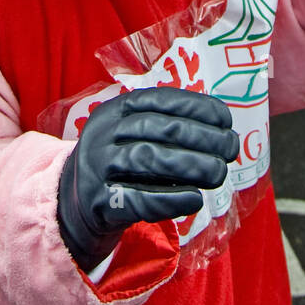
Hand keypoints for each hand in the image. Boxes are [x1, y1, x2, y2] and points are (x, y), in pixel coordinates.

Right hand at [57, 86, 238, 272]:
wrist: (73, 203)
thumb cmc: (120, 164)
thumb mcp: (131, 135)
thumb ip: (166, 128)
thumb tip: (220, 131)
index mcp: (115, 110)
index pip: (160, 101)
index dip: (196, 107)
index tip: (226, 119)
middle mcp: (104, 133)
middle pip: (158, 129)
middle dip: (201, 137)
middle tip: (231, 149)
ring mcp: (97, 167)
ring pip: (148, 159)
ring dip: (190, 166)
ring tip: (219, 173)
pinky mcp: (98, 202)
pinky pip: (137, 200)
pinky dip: (170, 200)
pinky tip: (195, 200)